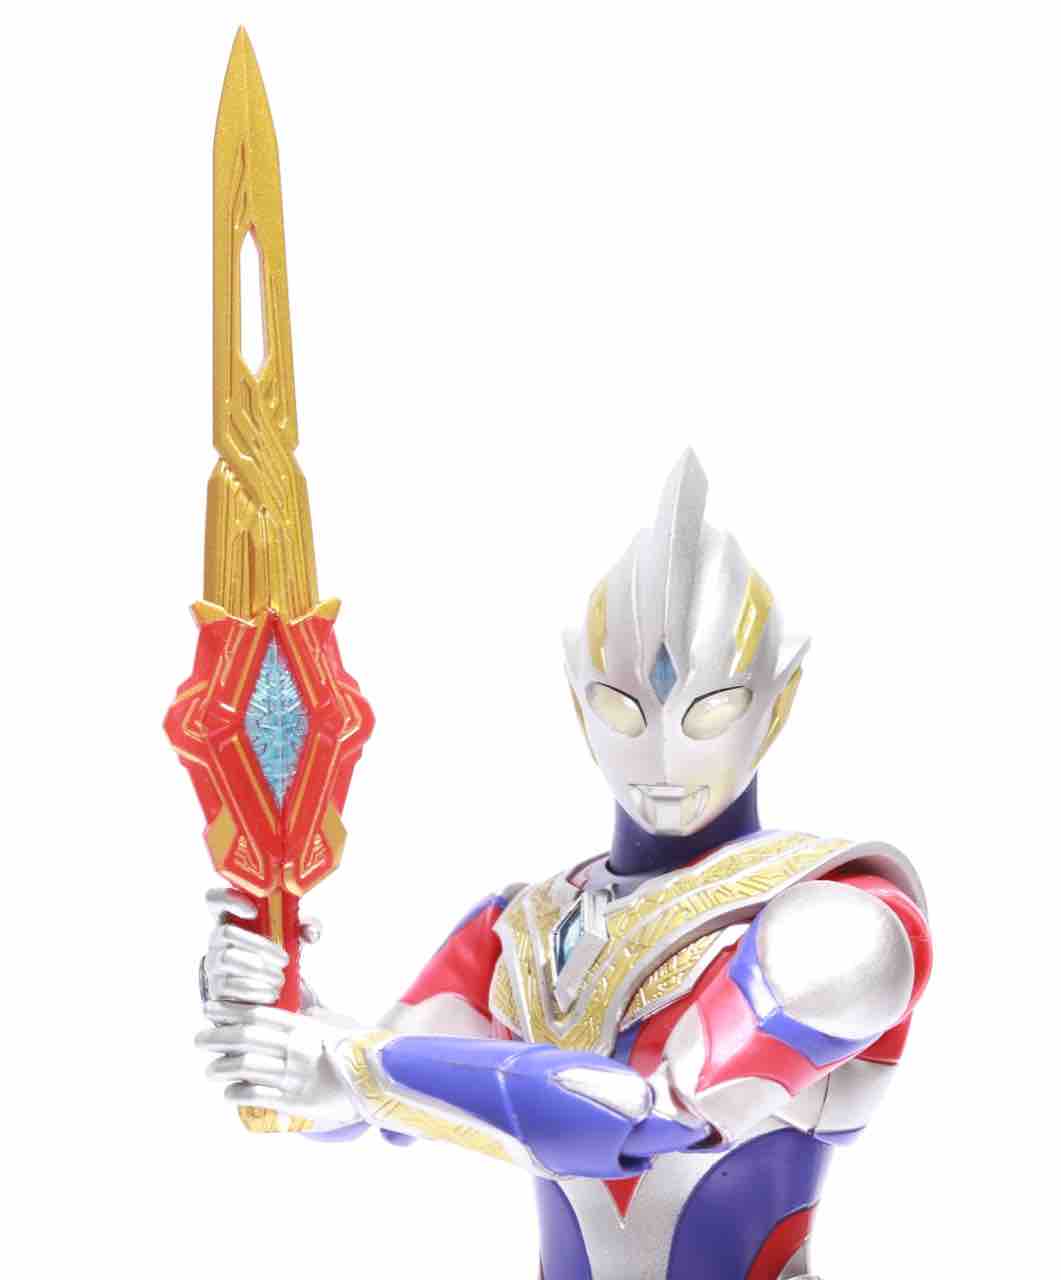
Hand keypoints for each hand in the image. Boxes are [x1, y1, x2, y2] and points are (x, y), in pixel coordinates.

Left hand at [195, 1000, 365, 1132]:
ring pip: (245, 1066)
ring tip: (211, 1069)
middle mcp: (296, 1048)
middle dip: (217, 1037)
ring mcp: (295, 1075)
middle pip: (245, 1038)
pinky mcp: (295, 1101)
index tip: (210, 1008)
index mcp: (303, 1026)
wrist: (378, 1078)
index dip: (230, 1010)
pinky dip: (237, 1093)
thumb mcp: (330, 1020)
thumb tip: (293, 984)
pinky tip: (229, 1092)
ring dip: (221, 1067)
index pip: (258, 1014)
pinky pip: (257, 1095)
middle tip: (199, 1038)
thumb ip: (307, 1007)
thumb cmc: (352, 1046)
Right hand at [199, 888, 321, 1007]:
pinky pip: (225, 986)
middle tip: (285, 960)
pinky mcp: (213, 988)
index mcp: (233, 918)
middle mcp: (217, 938)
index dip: (228, 899)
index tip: (253, 909)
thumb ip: (306, 927)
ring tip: (281, 979)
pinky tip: (270, 994)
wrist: (274, 993)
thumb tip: (312, 931)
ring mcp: (213, 963)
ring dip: (257, 970)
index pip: (215, 900)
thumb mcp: (294, 938)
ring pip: (227, 958)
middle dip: (258, 946)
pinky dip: (252, 990)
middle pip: (226, 932)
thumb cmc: (279, 954)